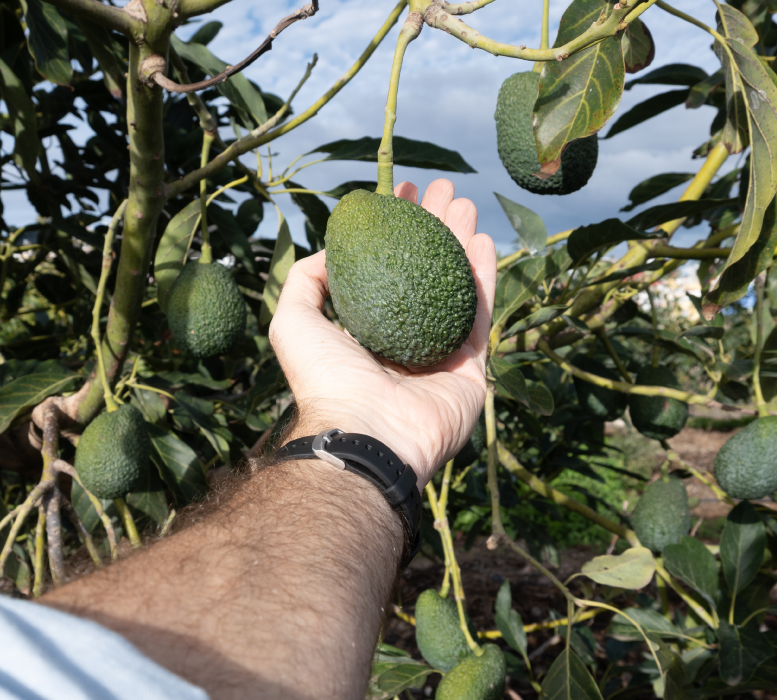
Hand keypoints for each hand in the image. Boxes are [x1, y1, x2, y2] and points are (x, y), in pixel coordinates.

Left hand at [269, 179, 496, 487]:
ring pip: (456, 286)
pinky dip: (484, 277)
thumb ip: (305, 282)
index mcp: (366, 333)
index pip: (385, 270)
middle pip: (424, 271)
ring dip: (462, 242)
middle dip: (434, 226)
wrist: (368, 433)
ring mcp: (439, 355)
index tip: (403, 192)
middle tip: (443, 189)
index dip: (394, 230)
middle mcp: (404, 340)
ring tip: (465, 202)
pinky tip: (483, 239)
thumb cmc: (325, 379)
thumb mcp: (293, 321)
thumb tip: (331, 251)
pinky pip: (480, 316)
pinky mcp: (471, 370)